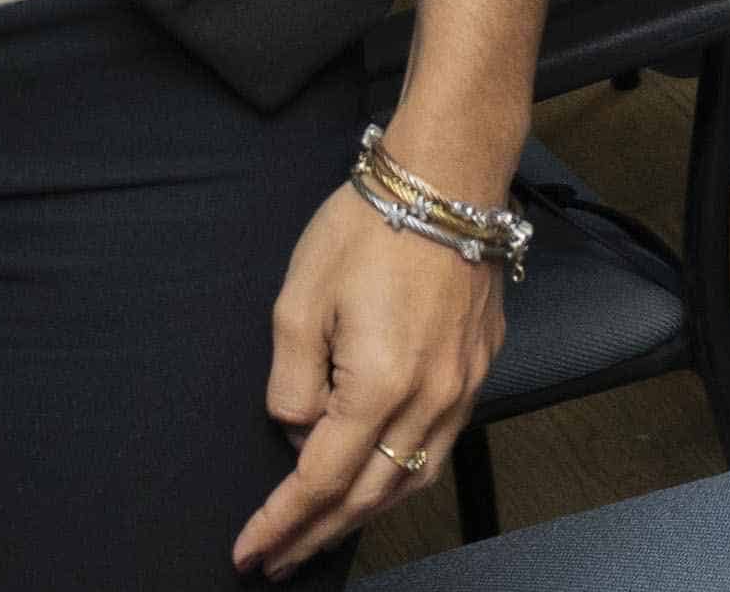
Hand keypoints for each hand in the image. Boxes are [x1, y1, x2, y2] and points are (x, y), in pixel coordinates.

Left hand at [233, 185, 508, 572]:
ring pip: (413, 477)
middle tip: (277, 559)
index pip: (321, 480)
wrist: (448, 177)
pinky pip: (440, 442)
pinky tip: (380, 474)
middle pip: (370, 495)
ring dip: (364, 513)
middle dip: (318, 533)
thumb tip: (299, 429)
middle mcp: (430, 399)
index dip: (282, 522)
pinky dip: (403, 474)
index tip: (249, 551)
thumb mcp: (299, 301)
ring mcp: (463, 385)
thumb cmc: (370, 227)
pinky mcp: (480, 365)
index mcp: (380, 386)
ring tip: (323, 530)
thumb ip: (292, 381)